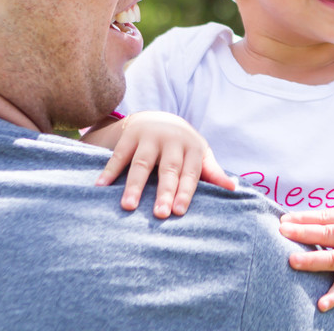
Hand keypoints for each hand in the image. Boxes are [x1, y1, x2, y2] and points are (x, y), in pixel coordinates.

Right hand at [92, 112, 235, 216]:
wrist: (158, 118)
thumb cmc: (183, 146)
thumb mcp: (200, 155)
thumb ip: (212, 172)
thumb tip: (233, 188)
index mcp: (192, 148)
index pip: (190, 174)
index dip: (184, 192)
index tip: (178, 212)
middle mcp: (172, 141)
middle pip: (168, 170)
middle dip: (164, 192)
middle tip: (159, 214)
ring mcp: (149, 137)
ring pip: (141, 164)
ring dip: (134, 186)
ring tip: (128, 206)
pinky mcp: (129, 135)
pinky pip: (119, 155)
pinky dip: (109, 171)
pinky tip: (100, 186)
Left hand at [279, 209, 333, 311]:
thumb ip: (329, 220)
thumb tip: (294, 219)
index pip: (326, 217)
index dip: (304, 218)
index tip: (284, 220)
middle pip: (328, 234)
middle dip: (303, 233)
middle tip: (282, 232)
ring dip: (312, 260)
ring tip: (292, 260)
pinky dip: (333, 296)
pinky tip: (321, 304)